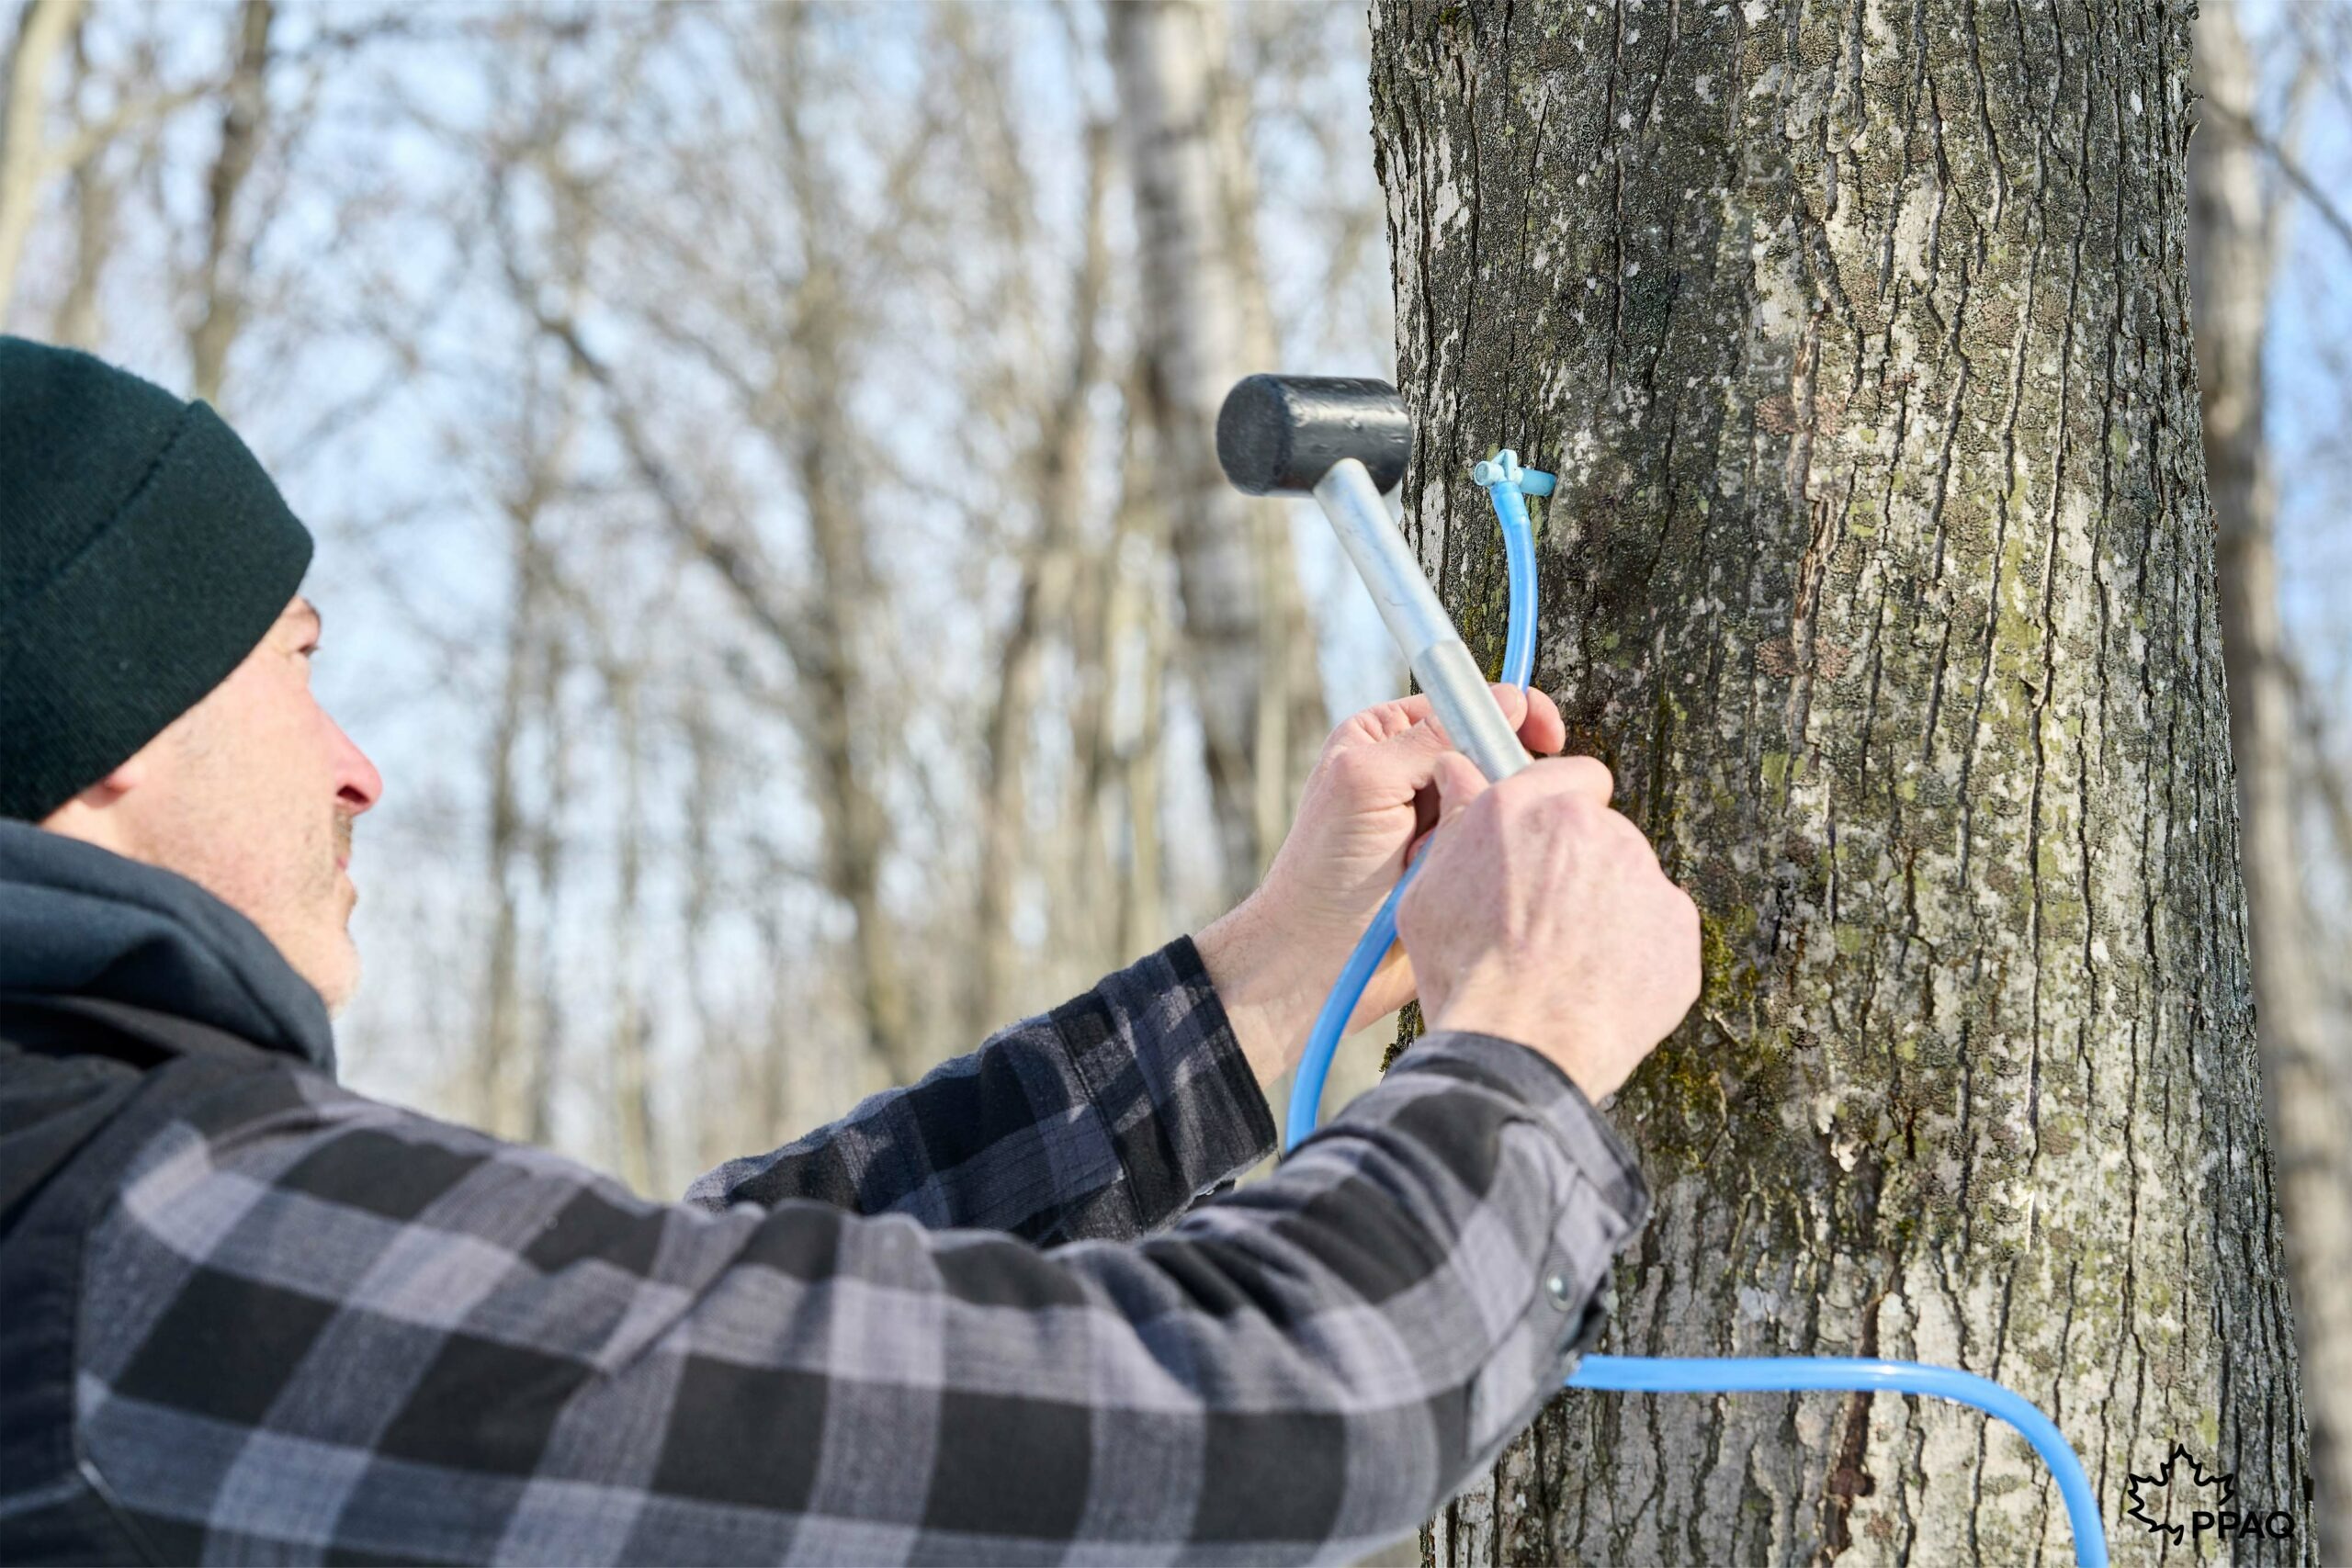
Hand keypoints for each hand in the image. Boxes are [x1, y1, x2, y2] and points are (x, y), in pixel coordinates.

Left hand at [1194, 684, 1565, 1089]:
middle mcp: (1414, 774)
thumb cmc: (1326, 874)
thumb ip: (1429, 739)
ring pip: (1501, 802)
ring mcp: (1439, 821)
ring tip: (1452, 855)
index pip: (1463, 703)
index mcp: (1387, 738)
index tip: (1545, 733)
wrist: (1320, 965)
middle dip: (1502, 776)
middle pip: (1491, 751)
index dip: (1508, 712)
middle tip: (1485, 809)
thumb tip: (1502, 701)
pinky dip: (1495, 857)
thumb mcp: (1367, 784)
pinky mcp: (1458, 864)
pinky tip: (1468, 879)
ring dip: (1491, 824)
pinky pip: (1500, 847)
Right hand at [1396, 754, 1699, 1099]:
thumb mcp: (1427, 894)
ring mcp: (1642, 874)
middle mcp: (1588, 827)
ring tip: (1568, 964)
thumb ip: (1455, 824)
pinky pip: (1657, 928)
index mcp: (1523, 809)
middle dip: (1580, 866)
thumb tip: (1459, 771)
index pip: (1571, 775)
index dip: (1561, 808)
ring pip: (1628, 881)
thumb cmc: (1466, 978)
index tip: (1551, 838)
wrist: (1519, 1049)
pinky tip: (1600, 984)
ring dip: (1607, 909)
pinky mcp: (1678, 924)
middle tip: (1546, 922)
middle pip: (1600, 834)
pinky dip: (1637, 950)